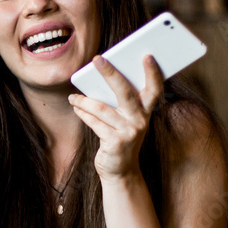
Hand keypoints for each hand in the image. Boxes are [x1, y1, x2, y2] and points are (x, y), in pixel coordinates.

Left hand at [68, 54, 163, 180]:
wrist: (121, 170)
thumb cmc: (121, 138)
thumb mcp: (127, 120)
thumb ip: (120, 102)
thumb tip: (101, 79)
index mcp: (145, 111)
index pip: (154, 89)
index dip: (152, 73)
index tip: (147, 56)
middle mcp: (139, 120)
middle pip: (125, 92)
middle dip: (110, 73)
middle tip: (97, 59)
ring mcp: (128, 132)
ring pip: (102, 108)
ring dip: (84, 100)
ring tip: (73, 96)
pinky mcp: (115, 142)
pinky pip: (94, 122)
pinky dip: (83, 114)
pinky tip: (76, 107)